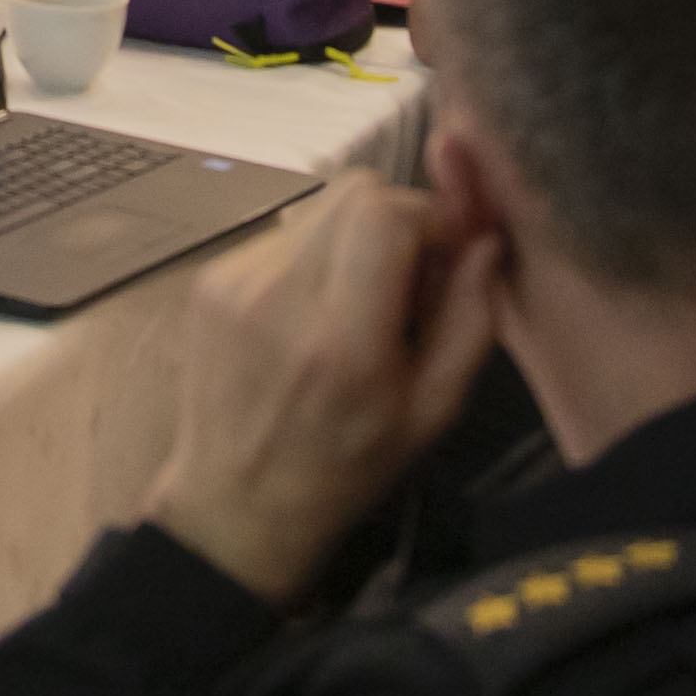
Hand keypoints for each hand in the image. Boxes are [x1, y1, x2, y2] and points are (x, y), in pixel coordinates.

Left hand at [144, 175, 511, 608]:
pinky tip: (311, 315)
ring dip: (353, 238)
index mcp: (342, 338)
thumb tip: (487, 237)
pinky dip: (312, 257)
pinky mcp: (208, 279)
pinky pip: (283, 234)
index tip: (446, 255)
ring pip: (318, 205)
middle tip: (407, 279)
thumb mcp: (431, 412)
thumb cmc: (347, 467)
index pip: (386, 210)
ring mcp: (233, 281)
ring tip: (356, 303)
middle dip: (397, 220)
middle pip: (354, 190)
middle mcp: (279, 295)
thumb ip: (470, 318)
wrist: (235, 505)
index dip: (430, 217)